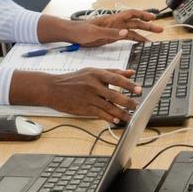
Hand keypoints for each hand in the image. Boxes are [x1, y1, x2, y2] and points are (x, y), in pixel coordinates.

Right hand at [11, 68, 139, 123]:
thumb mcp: (92, 71)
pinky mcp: (85, 108)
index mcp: (96, 74)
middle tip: (137, 105)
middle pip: (115, 95)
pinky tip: (117, 120)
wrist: (53, 88)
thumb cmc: (74, 79)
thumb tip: (131, 72)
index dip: (129, 85)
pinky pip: (100, 114)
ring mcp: (89, 98)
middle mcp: (93, 85)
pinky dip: (110, 118)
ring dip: (121, 113)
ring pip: (109, 107)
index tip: (139, 89)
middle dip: (128, 101)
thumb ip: (113, 71)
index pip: (116, 79)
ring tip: (130, 116)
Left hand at [84, 9, 162, 44]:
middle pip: (135, 22)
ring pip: (132, 30)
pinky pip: (126, 37)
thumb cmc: (81, 31)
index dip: (143, 15)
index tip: (153, 18)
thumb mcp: (95, 33)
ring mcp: (114, 30)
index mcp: (112, 20)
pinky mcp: (111, 36)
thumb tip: (126, 32)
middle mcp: (115, 23)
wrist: (72, 34)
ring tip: (154, 37)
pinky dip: (135, 39)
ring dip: (143, 33)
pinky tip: (141, 42)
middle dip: (148, 25)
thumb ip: (111, 33)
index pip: (131, 14)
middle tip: (159, 29)